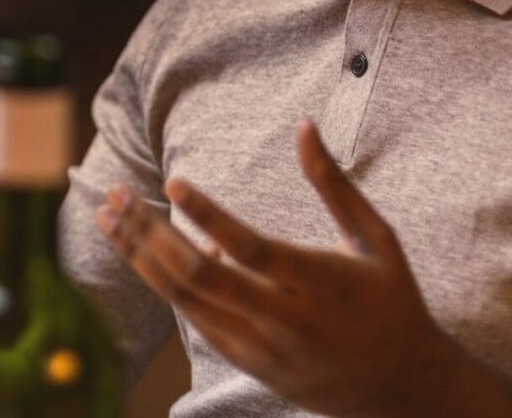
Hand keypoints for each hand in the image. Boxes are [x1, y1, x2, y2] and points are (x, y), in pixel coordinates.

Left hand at [97, 119, 474, 417]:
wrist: (402, 387)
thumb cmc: (391, 299)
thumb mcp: (376, 239)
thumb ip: (336, 184)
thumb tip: (304, 125)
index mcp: (321, 283)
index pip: (252, 249)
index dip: (209, 216)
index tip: (174, 181)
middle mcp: (287, 320)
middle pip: (202, 277)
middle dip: (150, 234)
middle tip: (117, 195)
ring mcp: (264, 349)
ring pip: (187, 301)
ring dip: (141, 257)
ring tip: (110, 217)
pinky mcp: (250, 365)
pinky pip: (196, 320)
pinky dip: (170, 283)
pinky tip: (153, 250)